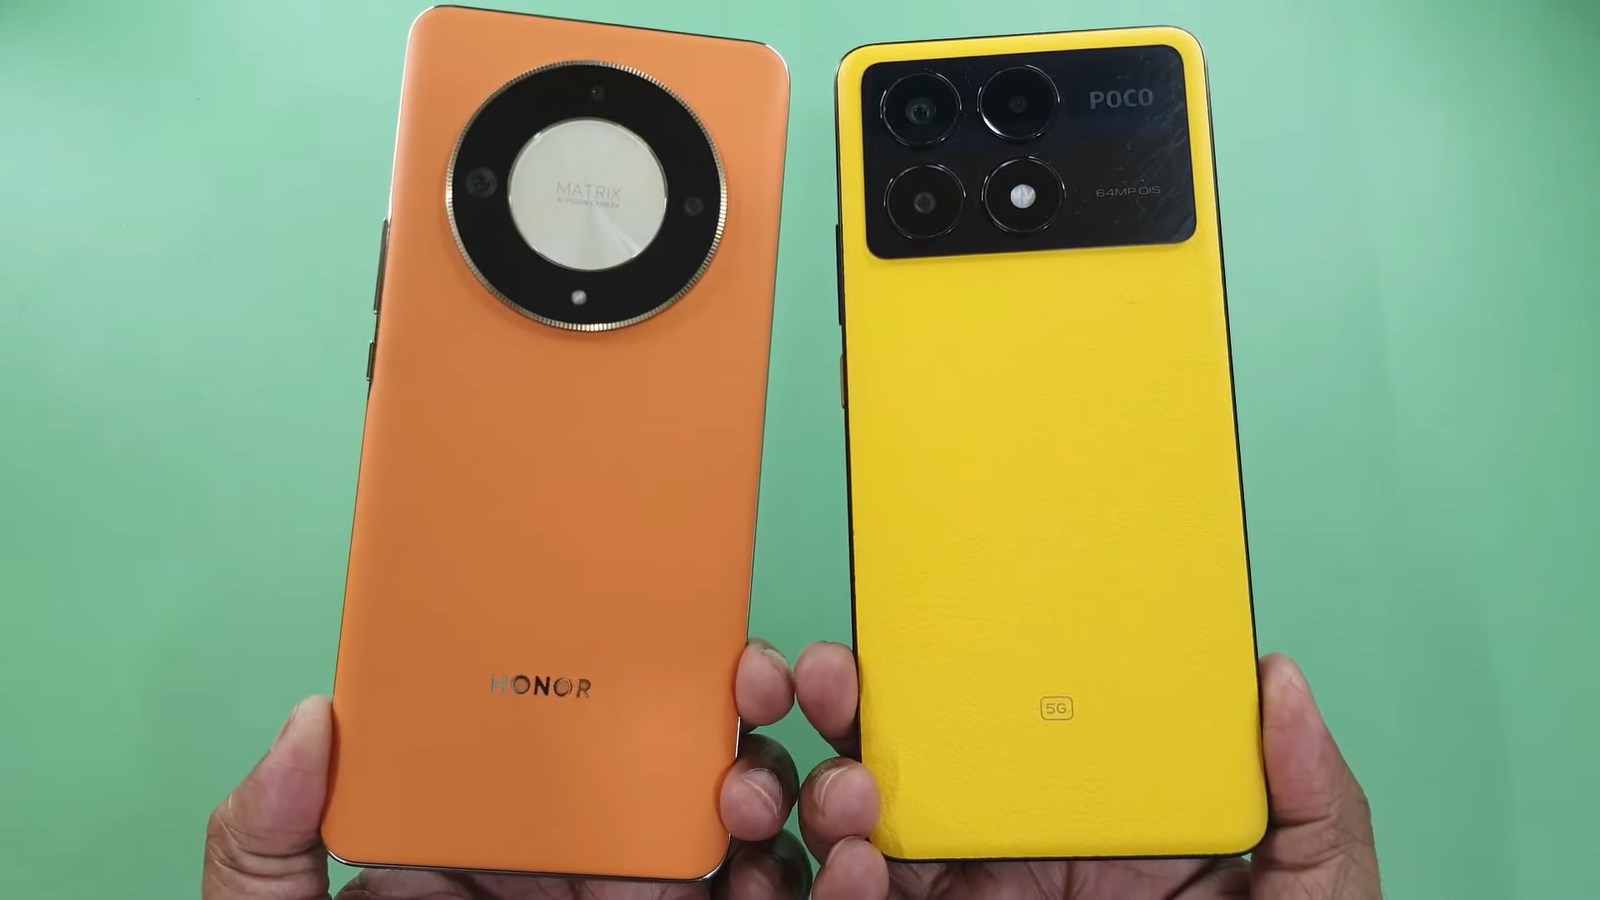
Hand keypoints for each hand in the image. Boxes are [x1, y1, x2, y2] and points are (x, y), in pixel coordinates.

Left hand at [203, 639, 808, 899]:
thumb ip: (269, 845)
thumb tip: (309, 722)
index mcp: (482, 834)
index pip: (565, 727)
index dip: (630, 671)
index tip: (680, 635)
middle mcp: (569, 866)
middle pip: (675, 767)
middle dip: (740, 714)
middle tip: (763, 684)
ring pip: (740, 838)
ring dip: (787, 791)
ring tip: (798, 789)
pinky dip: (807, 887)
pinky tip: (824, 870)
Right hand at [794, 645, 1380, 899]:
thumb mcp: (1310, 888)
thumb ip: (1309, 795)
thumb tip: (1279, 678)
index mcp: (1102, 800)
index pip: (1019, 708)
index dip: (962, 658)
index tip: (919, 617)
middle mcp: (1023, 836)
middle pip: (919, 754)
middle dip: (857, 705)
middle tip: (831, 670)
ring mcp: (976, 890)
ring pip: (871, 825)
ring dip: (834, 787)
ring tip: (843, 783)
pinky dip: (846, 884)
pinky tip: (860, 862)